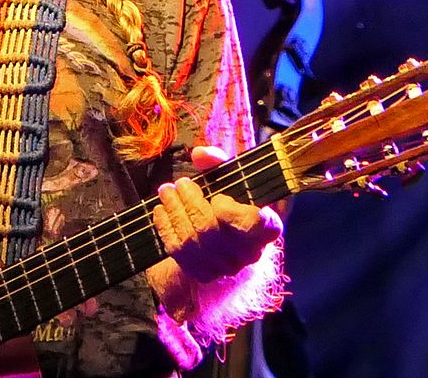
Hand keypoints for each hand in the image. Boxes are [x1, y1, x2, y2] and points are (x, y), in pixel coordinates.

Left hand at [152, 146, 282, 283]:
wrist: (221, 240)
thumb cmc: (230, 204)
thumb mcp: (231, 180)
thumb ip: (219, 163)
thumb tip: (200, 154)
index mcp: (266, 227)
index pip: (254, 224)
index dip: (231, 212)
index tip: (218, 197)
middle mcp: (249, 252)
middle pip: (211, 229)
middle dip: (190, 202)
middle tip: (180, 183)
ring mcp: (225, 267)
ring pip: (192, 240)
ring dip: (174, 210)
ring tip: (166, 190)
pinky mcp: (203, 273)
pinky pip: (178, 250)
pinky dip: (165, 226)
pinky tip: (161, 210)